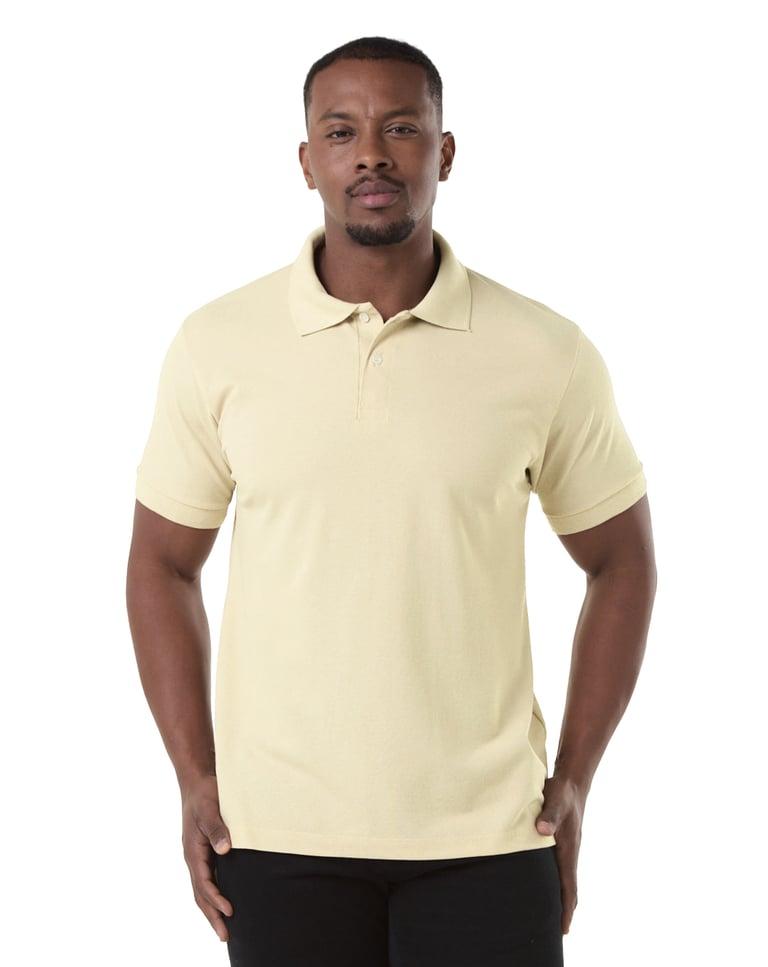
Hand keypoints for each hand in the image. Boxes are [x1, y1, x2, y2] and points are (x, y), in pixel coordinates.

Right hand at [181, 775, 233, 941]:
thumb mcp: (211, 809)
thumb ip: (218, 829)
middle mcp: (193, 857)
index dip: (216, 899)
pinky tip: (224, 900)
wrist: (197, 780)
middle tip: (225, 936)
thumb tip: (224, 850)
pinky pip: (207, 878)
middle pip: (200, 894)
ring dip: (211, 909)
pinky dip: (213, 894)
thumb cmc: (205, 794)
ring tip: (224, 927)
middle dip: (212, 915)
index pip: (204, 883)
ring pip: (202, 889)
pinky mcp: (204, 851)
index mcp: (193, 851)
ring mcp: (197, 855)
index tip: (230, 911)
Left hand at [535, 775, 585, 934]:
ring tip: (550, 913)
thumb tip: (542, 831)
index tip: (564, 929)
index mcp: (569, 848)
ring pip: (564, 878)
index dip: (567, 907)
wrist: (572, 781)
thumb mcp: (555, 800)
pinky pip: (559, 867)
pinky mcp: (560, 840)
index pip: (569, 885)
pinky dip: (555, 880)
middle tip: (557, 930)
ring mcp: (566, 847)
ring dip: (560, 896)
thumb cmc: (562, 792)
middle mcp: (569, 852)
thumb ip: (548, 814)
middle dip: (564, 909)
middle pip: (569, 887)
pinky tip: (545, 882)